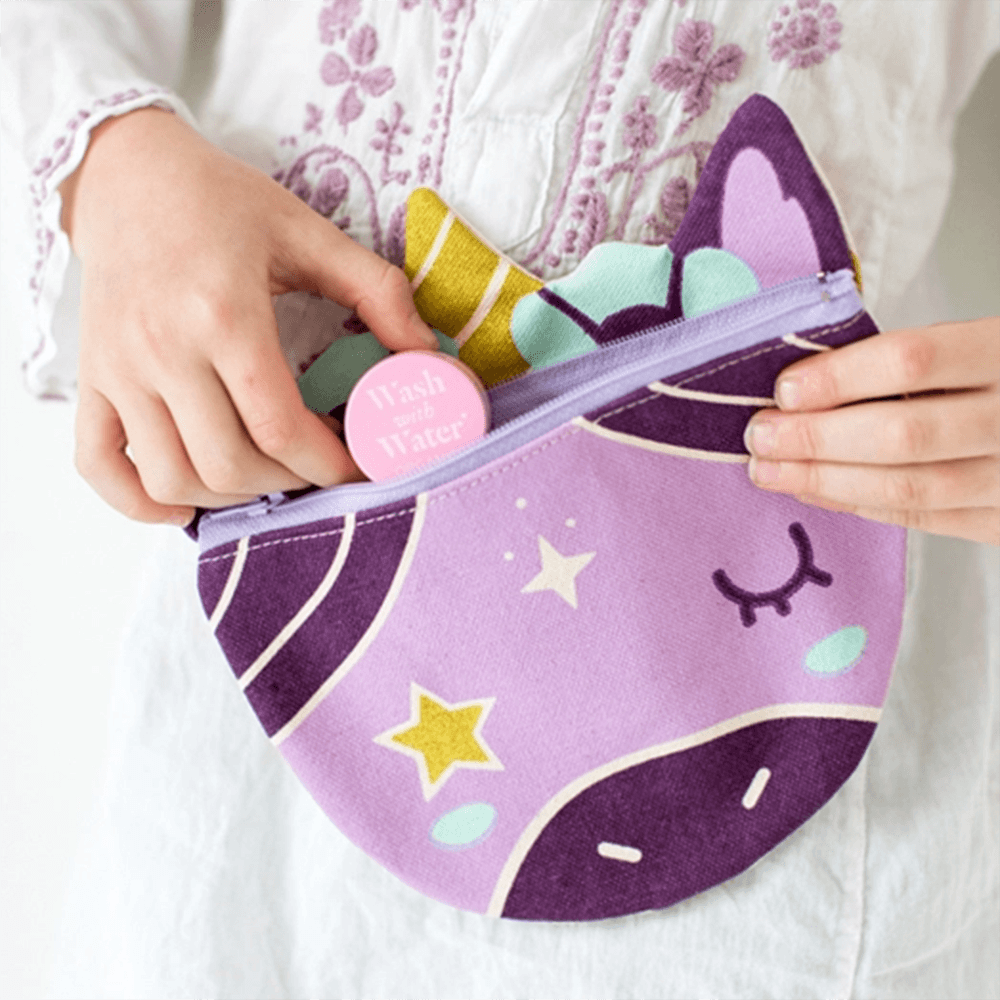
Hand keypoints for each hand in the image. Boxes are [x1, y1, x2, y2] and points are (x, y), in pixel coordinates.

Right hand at [61, 108, 436, 525]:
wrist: (125, 173)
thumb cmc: (222, 202)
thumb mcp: (308, 231)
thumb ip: (377, 290)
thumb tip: (430, 355)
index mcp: (223, 314)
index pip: (279, 426)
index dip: (329, 463)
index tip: (359, 465)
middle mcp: (162, 349)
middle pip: (228, 463)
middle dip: (288, 481)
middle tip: (318, 465)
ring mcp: (119, 369)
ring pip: (171, 476)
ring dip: (229, 495)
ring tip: (268, 473)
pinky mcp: (92, 378)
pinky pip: (98, 464)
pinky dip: (140, 503)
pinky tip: (186, 505)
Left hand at [744, 317, 999, 545]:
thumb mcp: (981, 343)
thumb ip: (913, 359)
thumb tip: (803, 383)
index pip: (913, 361)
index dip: (840, 378)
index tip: (784, 390)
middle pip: (903, 434)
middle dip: (816, 439)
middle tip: (758, 436)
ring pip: (910, 488)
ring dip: (825, 481)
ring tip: (769, 471)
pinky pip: (925, 519)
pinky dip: (860, 505)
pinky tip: (815, 492)